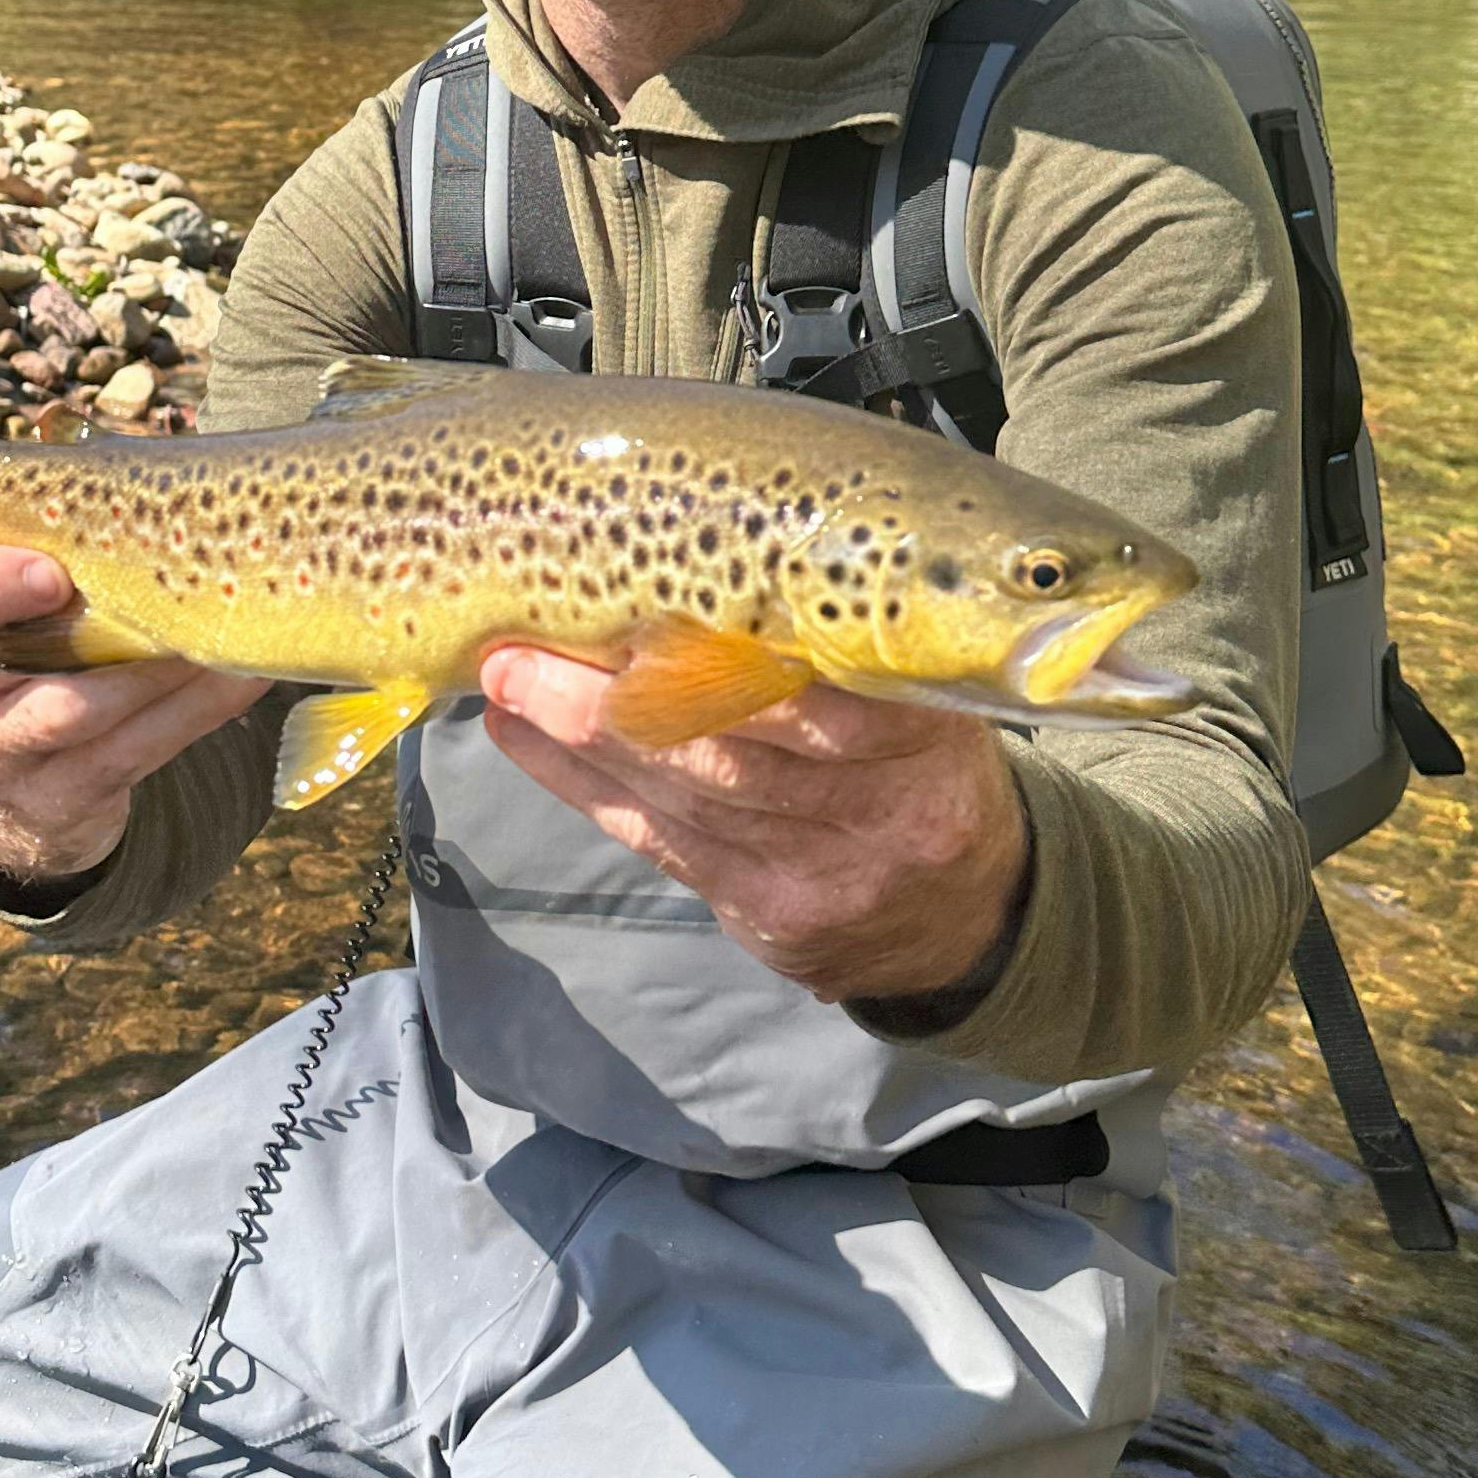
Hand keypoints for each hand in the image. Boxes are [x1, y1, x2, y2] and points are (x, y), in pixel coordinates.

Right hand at [0, 547, 264, 888]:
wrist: (21, 784)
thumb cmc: (25, 643)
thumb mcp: (5, 592)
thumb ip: (37, 530)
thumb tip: (104, 444)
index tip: (49, 570)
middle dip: (54, 630)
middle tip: (139, 596)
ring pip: (71, 710)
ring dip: (153, 660)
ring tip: (220, 615)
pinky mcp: (58, 799)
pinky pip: (136, 748)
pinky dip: (195, 705)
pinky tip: (242, 670)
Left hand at [477, 647, 1031, 1005]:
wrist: (972, 913)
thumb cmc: (923, 763)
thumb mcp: (925, 694)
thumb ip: (841, 642)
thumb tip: (700, 558)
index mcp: (926, 735)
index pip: (811, 694)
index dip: (708, 655)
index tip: (628, 605)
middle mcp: (879, 811)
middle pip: (722, 749)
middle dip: (604, 699)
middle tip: (517, 650)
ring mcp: (824, 875)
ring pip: (680, 798)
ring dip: (575, 739)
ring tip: (506, 683)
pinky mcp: (775, 919)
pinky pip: (663, 846)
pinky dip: (585, 790)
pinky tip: (529, 741)